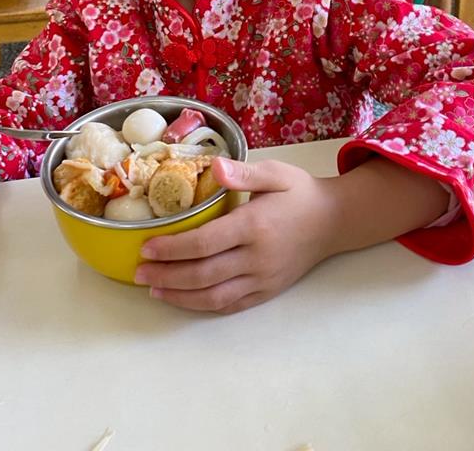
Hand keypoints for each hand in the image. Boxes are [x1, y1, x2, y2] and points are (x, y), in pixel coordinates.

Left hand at [134, 157, 339, 313]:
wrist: (334, 221)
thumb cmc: (300, 193)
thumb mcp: (275, 173)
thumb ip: (244, 172)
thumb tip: (216, 167)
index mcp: (254, 226)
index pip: (205, 243)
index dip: (172, 248)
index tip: (147, 247)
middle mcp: (257, 257)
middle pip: (203, 274)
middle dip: (167, 275)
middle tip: (139, 272)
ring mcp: (262, 279)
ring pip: (214, 296)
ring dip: (179, 296)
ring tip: (153, 289)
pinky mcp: (267, 291)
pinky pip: (231, 305)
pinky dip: (203, 306)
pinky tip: (183, 298)